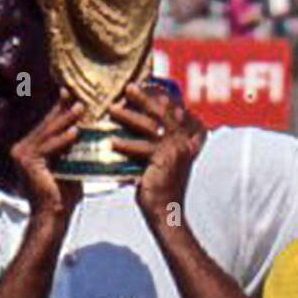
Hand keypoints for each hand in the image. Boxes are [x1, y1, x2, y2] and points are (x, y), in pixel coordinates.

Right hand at [10, 92, 84, 224]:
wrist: (52, 217)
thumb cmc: (62, 196)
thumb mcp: (69, 166)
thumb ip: (72, 150)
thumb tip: (87, 132)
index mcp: (29, 149)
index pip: (47, 126)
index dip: (61, 110)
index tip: (74, 96)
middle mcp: (22, 149)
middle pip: (47, 125)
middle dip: (64, 109)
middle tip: (79, 95)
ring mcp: (22, 155)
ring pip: (48, 133)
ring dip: (66, 119)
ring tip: (81, 107)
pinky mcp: (28, 163)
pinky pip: (49, 147)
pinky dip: (63, 140)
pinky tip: (76, 131)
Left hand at [110, 82, 204, 225]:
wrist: (166, 212)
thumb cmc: (160, 189)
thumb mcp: (159, 162)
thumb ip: (153, 144)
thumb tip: (136, 127)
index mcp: (186, 139)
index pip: (172, 112)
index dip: (159, 98)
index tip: (144, 85)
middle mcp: (184, 142)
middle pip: (162, 113)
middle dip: (144, 99)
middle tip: (128, 88)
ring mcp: (175, 150)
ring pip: (150, 127)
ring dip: (129, 116)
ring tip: (112, 109)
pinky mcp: (164, 161)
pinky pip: (141, 148)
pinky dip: (125, 144)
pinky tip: (111, 141)